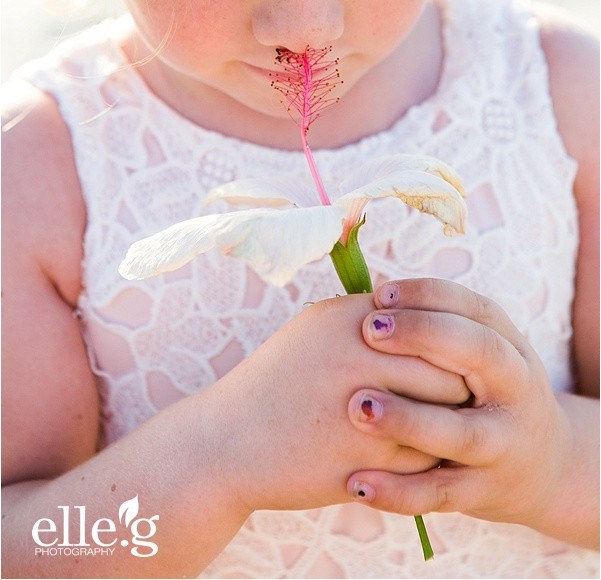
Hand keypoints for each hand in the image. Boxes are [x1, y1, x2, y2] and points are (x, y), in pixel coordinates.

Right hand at [213, 291, 469, 514]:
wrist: (228, 442)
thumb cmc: (280, 379)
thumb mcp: (319, 327)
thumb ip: (373, 313)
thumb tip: (432, 309)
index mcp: (353, 318)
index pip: (436, 324)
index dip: (453, 344)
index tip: (456, 358)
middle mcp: (361, 358)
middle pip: (450, 370)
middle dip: (462, 386)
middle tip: (466, 396)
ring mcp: (364, 413)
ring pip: (446, 418)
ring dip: (454, 424)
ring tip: (451, 424)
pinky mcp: (365, 463)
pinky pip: (427, 460)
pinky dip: (432, 459)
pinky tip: (422, 454)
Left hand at [347, 278, 571, 530]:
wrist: (538, 465)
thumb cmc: (483, 390)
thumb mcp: (480, 352)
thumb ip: (436, 325)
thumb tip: (370, 295)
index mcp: (510, 347)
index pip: (475, 308)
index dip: (428, 296)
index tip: (379, 295)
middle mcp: (515, 391)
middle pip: (481, 353)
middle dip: (425, 335)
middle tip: (369, 330)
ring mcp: (502, 445)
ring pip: (460, 433)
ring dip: (408, 420)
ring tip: (358, 406)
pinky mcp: (482, 493)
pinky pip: (438, 494)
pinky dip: (398, 492)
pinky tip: (356, 482)